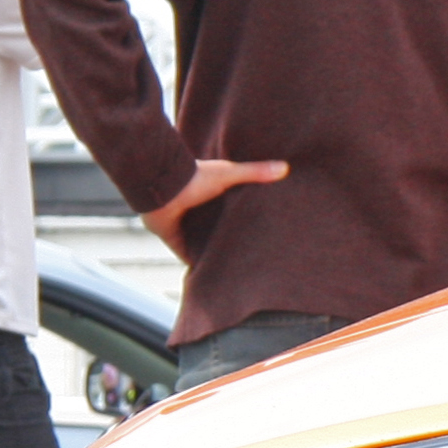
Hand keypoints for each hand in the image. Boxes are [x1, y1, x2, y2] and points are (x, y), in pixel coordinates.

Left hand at [141, 157, 289, 258]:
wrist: (161, 189)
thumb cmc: (193, 178)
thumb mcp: (228, 174)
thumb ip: (254, 172)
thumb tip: (286, 168)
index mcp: (210, 198)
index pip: (229, 211)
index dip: (243, 216)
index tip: (261, 225)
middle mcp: (199, 215)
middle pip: (218, 230)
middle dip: (231, 238)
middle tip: (255, 252)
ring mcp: (188, 230)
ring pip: (206, 246)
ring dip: (216, 254)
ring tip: (239, 270)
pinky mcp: (178, 243)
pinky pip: (191, 259)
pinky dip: (200, 268)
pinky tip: (214, 279)